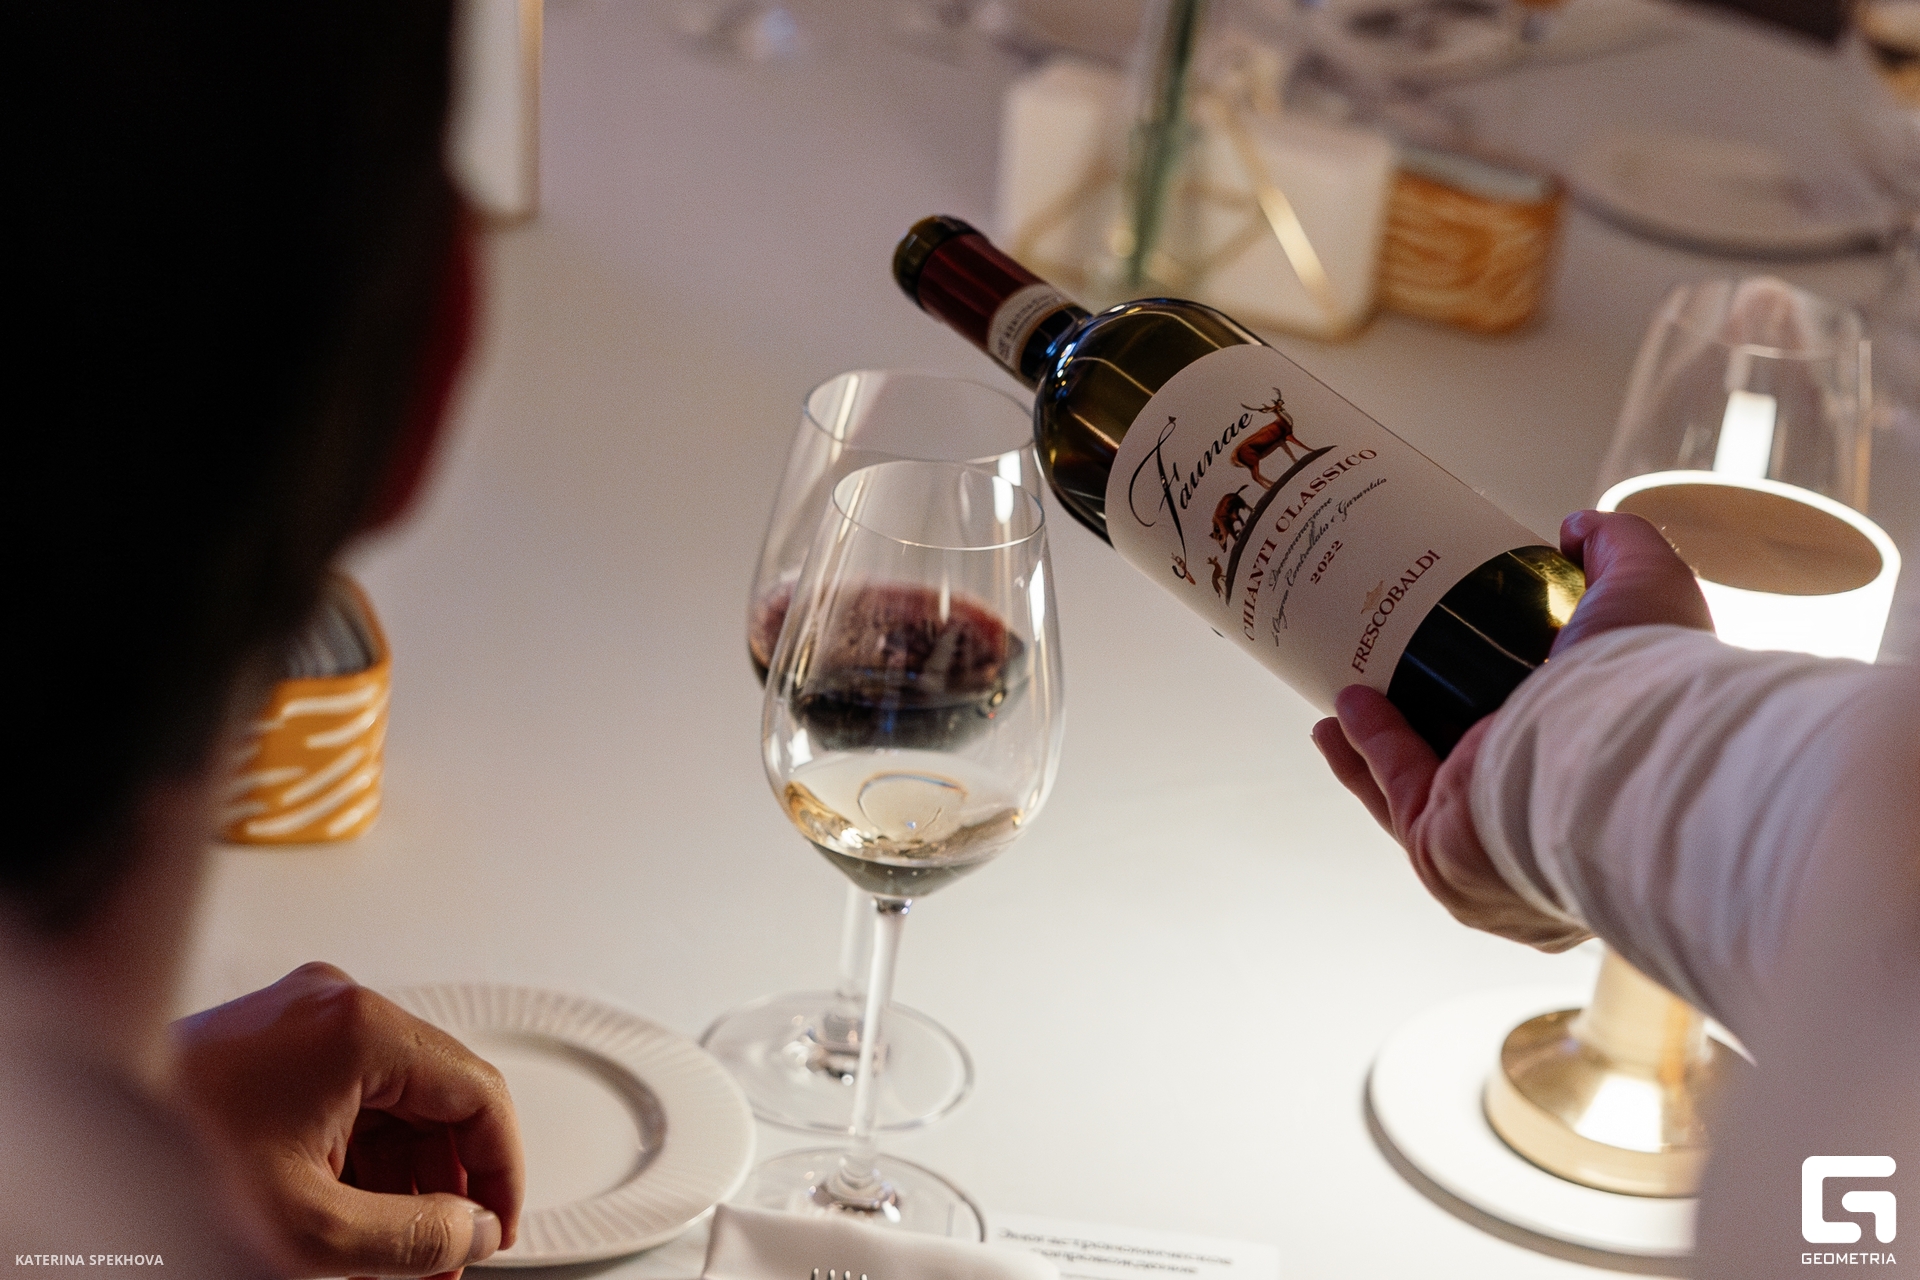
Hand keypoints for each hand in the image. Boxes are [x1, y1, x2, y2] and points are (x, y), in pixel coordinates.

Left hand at [170, 963, 522, 1279]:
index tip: (496, 1228)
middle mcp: (334, 1004)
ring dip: (406, 1174)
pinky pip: (350, 1093)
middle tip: (445, 1251)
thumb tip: (469, 1232)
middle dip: (448, 1180)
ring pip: (395, 1097)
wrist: (69, 1150)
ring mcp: (301, 1017)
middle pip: (438, 1093)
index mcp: (358, 1027)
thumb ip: (415, 1236)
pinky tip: (355, 1212)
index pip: (478, 1093)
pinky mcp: (273, 1040)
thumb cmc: (167, 1169)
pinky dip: (363, 1153)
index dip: (501, 1171)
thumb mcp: (313, 1229)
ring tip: (395, 1247)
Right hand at [1310, 511, 1710, 948]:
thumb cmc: (1646, 687)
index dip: (1512, 686)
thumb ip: (1620, 548)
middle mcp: (1548, 801)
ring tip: (1350, 696)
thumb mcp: (1648, 587)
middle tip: (1402, 668)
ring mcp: (1490, 831)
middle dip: (1436, 719)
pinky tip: (1339, 716)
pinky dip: (1363, 751)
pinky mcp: (1439, 840)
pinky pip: (1390, 790)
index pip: (1550, 723)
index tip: (1477, 642)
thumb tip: (1578, 529)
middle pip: (1476, 757)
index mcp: (1602, 754)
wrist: (1609, 763)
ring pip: (1422, 783)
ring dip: (1382, 743)